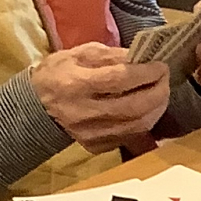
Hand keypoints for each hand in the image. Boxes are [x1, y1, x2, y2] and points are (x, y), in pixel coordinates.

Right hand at [31, 43, 169, 148]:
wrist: (36, 106)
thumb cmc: (59, 73)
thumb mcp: (80, 54)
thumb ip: (112, 56)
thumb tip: (142, 58)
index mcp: (76, 84)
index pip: (120, 79)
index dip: (146, 73)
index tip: (160, 65)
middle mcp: (84, 112)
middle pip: (134, 106)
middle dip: (158, 91)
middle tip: (165, 78)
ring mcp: (91, 134)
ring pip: (137, 125)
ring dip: (157, 108)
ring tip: (160, 92)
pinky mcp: (96, 146)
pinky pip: (130, 136)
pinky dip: (145, 121)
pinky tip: (147, 108)